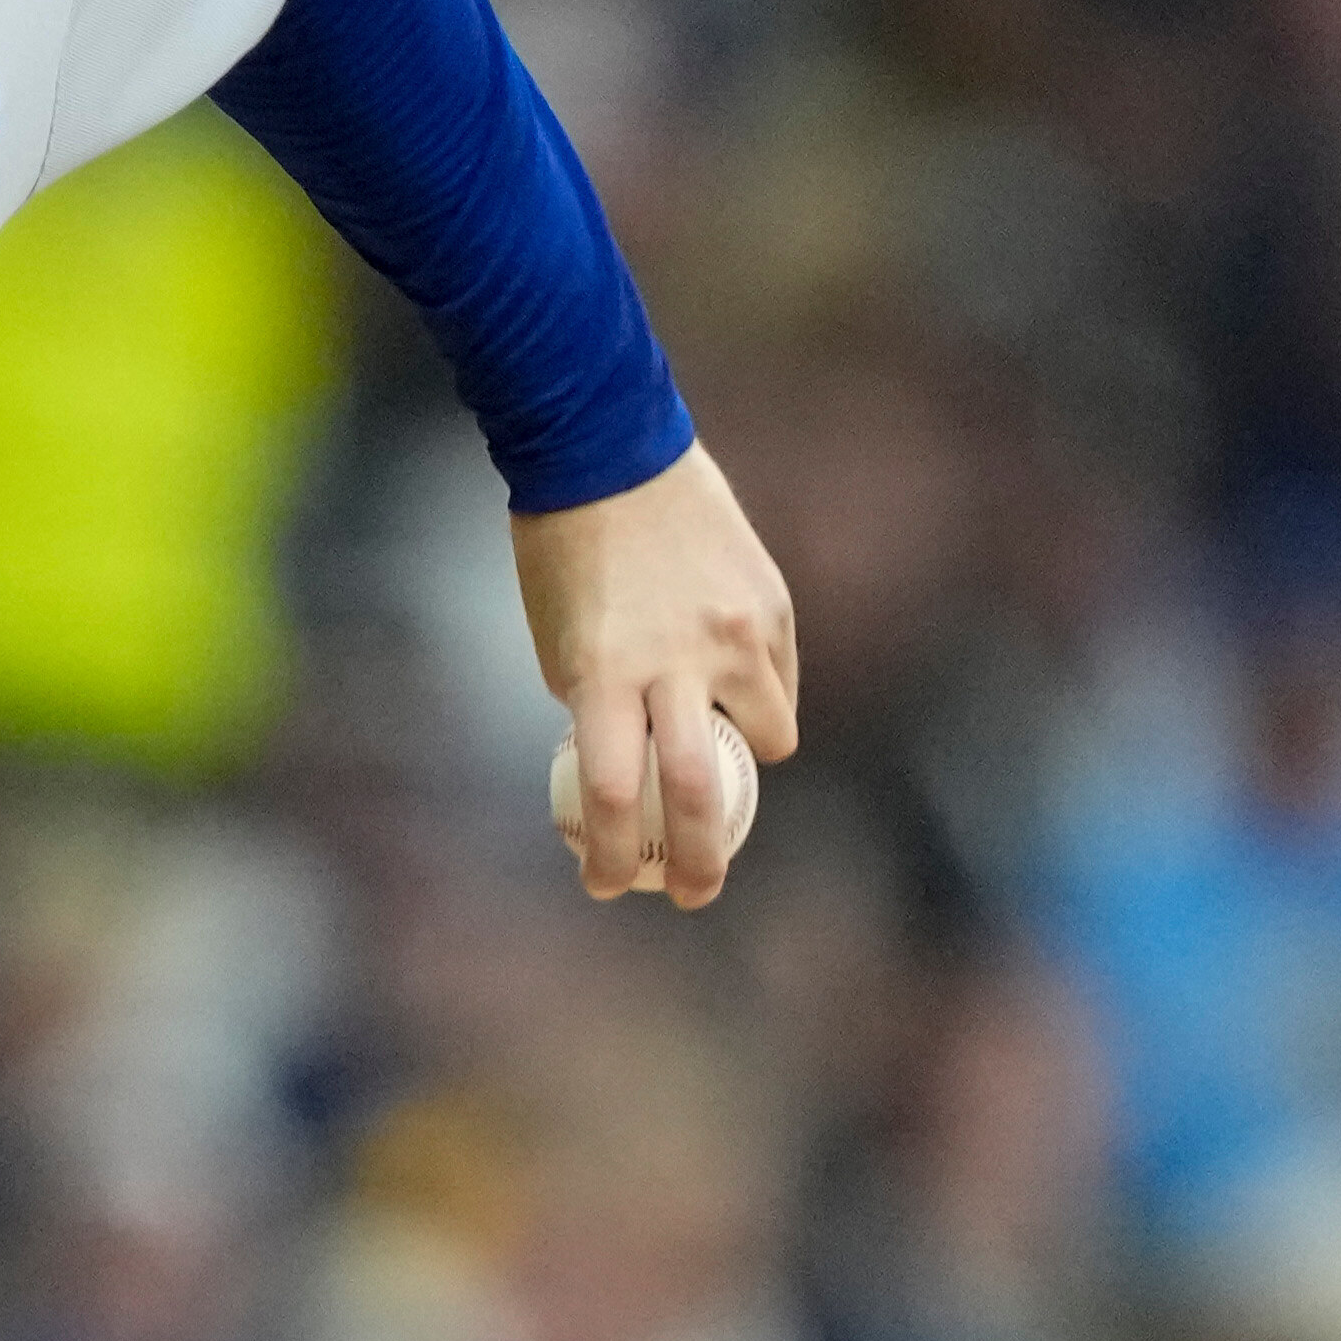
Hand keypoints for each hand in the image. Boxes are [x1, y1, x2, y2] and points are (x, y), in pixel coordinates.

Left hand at [513, 442, 798, 909]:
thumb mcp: (561, 644)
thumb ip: (602, 709)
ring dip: (746, 765)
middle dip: (701, 861)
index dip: (607, 857)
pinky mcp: (771, 604)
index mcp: (603, 672)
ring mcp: (734, 631)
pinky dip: (760, 699)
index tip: (603, 886)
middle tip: (692, 893)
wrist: (610, 447)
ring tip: (722, 762)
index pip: (613, 794)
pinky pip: (780, 680)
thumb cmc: (566, 553)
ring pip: (767, 739)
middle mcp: (676, 659)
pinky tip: (734, 687)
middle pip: (703, 793)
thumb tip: (631, 777)